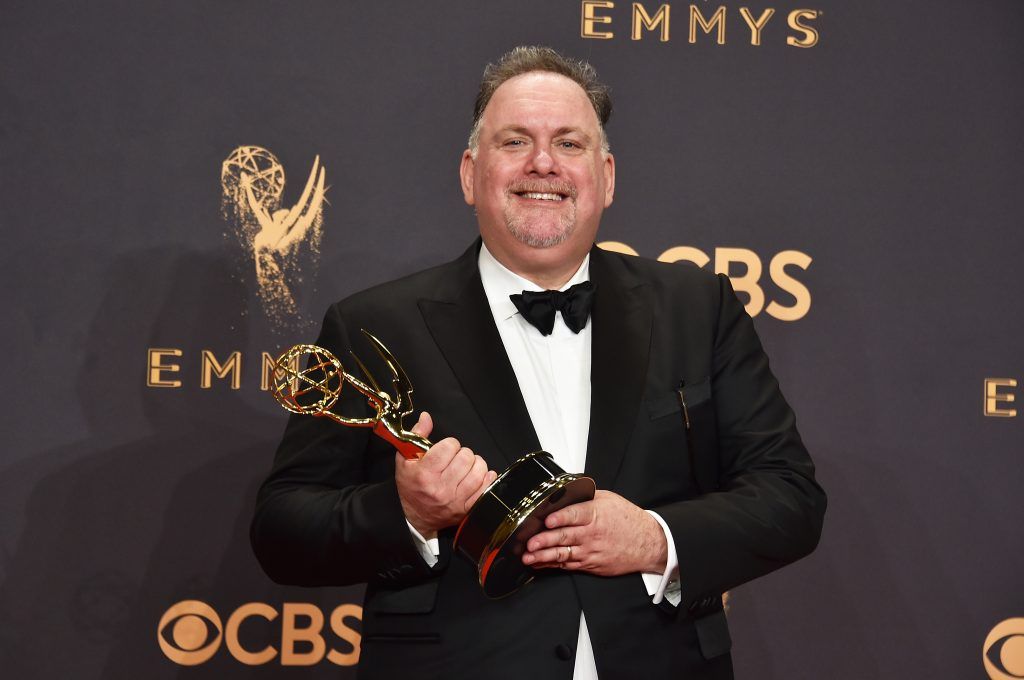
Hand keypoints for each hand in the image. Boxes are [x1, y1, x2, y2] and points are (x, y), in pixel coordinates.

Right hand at [395, 412, 496, 537]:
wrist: (414, 517)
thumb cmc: (411, 486)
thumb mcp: (405, 460)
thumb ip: (417, 435)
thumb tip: (426, 417)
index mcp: (425, 474)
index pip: (449, 446)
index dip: (449, 444)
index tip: (445, 449)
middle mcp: (441, 487)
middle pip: (466, 457)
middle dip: (462, 453)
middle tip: (456, 458)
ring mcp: (456, 499)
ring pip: (479, 470)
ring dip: (475, 464)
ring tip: (467, 466)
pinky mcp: (467, 508)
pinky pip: (486, 488)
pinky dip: (486, 478)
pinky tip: (479, 475)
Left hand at [522, 490, 667, 575]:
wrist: (647, 544)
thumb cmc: (628, 520)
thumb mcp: (608, 500)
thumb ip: (585, 498)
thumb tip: (564, 494)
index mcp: (595, 514)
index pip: (575, 515)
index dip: (560, 518)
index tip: (547, 521)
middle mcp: (591, 534)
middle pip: (565, 537)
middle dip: (545, 541)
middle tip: (531, 543)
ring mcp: (590, 551)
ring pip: (563, 554)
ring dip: (544, 557)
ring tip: (529, 558)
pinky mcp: (591, 565)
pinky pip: (568, 565)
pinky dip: (553, 565)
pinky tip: (540, 564)